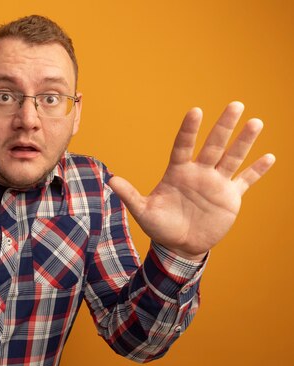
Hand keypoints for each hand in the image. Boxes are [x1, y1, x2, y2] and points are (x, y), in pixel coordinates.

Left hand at [109, 102, 275, 260]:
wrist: (179, 245)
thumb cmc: (160, 226)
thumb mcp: (143, 212)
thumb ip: (130, 195)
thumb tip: (111, 180)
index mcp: (177, 172)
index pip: (183, 145)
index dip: (189, 130)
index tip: (195, 112)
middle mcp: (199, 172)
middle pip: (213, 145)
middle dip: (224, 126)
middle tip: (235, 105)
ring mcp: (216, 183)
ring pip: (232, 157)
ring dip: (244, 141)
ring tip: (255, 122)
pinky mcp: (230, 197)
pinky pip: (245, 181)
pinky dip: (257, 171)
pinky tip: (269, 157)